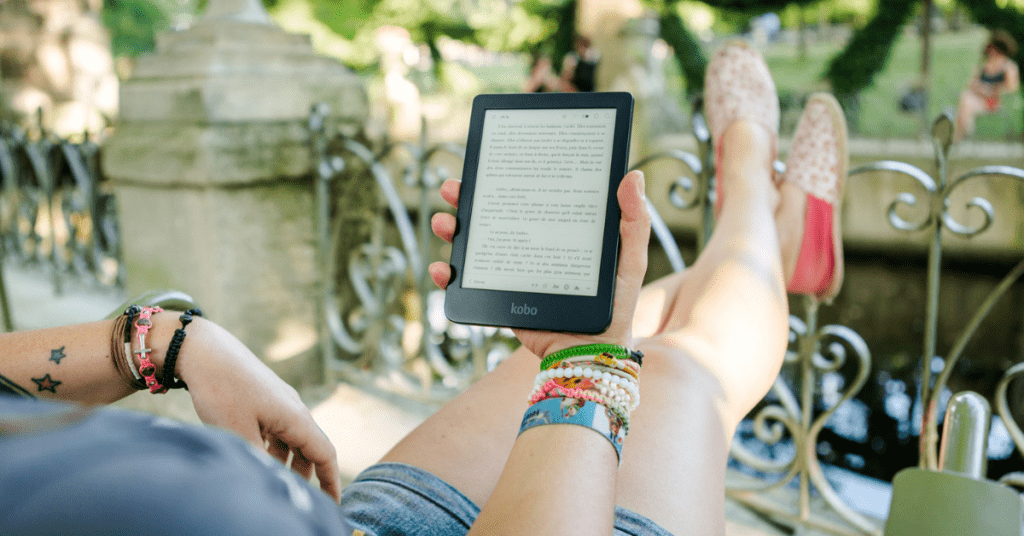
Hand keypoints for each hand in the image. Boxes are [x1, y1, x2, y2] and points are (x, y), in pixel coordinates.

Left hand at [173, 318, 341, 501]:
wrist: (204, 350)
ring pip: (292, 439)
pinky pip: (277, 428)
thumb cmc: (223, 390)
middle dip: (308, 475)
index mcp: (296, 418)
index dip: (332, 482)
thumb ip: (261, 461)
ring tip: (273, 480)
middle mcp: (294, 409)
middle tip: (298, 498)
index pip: (325, 455)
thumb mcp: (239, 434)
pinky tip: (256, 455)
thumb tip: (272, 482)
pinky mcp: (264, 398)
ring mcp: (279, 401)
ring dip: (288, 462)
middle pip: (310, 448)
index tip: (333, 504)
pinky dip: (274, 447)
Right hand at [429, 170, 650, 358]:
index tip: (488, 161)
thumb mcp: (630, 261)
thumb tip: (633, 175)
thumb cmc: (616, 308)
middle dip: (465, 198)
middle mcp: (529, 246)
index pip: (527, 195)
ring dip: (451, 230)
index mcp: (556, 230)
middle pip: (492, 215)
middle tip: (452, 188)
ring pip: (473, 245)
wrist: (591, 356)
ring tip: (444, 223)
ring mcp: (511, 272)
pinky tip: (443, 268)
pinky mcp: (499, 297)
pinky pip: (467, 284)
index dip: (504, 178)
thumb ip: (634, 222)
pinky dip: (448, 275)